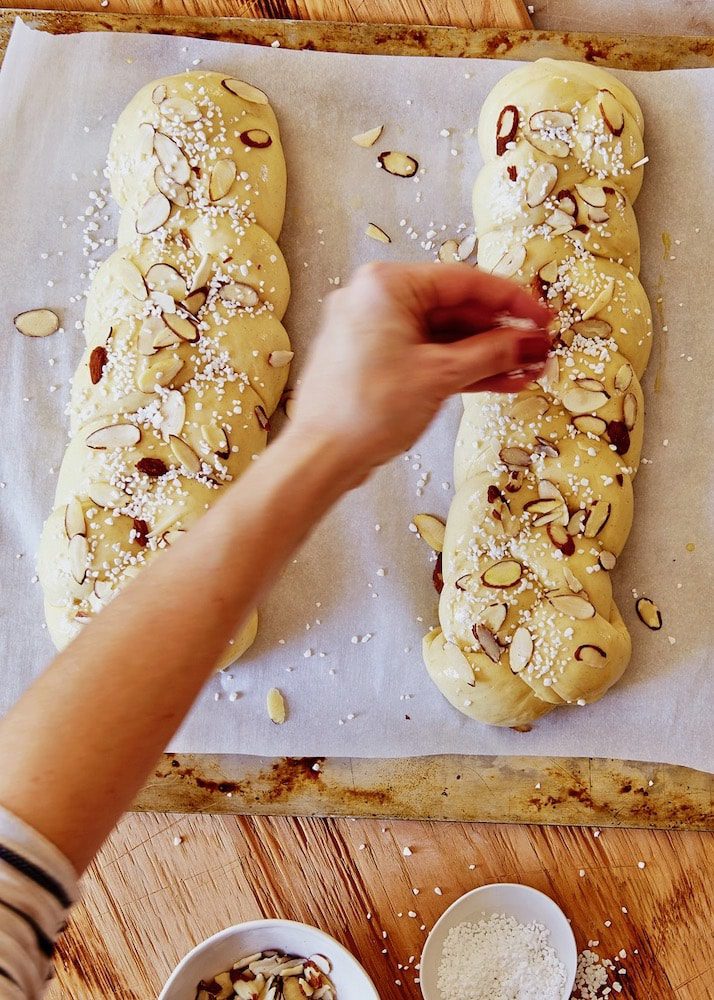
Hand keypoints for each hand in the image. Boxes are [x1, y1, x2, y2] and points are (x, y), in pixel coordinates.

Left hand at [286, 261, 551, 476]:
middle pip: (455, 309)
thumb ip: (491, 353)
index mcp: (387, 285)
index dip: (511, 300)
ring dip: (486, 355)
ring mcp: (374, 332)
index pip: (464, 281)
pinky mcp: (375, 362)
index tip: (543, 317)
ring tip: (529, 371)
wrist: (320, 458)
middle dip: (501, 335)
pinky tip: (499, 381)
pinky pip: (426, 356)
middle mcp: (377, 300)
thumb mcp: (440, 376)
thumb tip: (530, 341)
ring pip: (443, 337)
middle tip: (539, 350)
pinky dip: (459, 369)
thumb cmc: (366, 410)